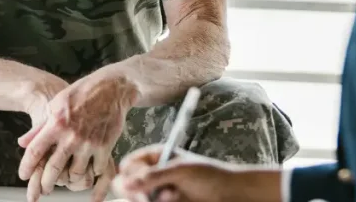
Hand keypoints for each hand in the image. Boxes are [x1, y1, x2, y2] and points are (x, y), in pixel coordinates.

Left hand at [19, 70, 138, 201]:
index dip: (26, 167)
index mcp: (56, 123)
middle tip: (45, 189)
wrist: (112, 87)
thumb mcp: (56, 104)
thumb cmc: (82, 93)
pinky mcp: (105, 146)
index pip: (34, 152)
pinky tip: (89, 169)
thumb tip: (22, 143)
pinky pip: (96, 170)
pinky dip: (92, 172)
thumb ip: (40, 127)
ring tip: (67, 179)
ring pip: (75, 174)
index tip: (23, 176)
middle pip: (53, 170)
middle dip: (46, 184)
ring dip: (70, 179)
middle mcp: (71, 136)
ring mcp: (89, 143)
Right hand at [112, 145, 257, 201]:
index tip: (136, 184)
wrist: (230, 194)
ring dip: (147, 200)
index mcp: (154, 157)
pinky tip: (175, 200)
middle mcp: (152, 175)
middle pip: (126, 185)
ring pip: (136, 199)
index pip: (129, 165)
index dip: (129, 175)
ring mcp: (156, 193)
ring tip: (170, 198)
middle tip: (146, 200)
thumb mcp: (181, 171)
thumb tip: (126, 183)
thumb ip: (153, 176)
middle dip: (134, 192)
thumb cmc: (210, 176)